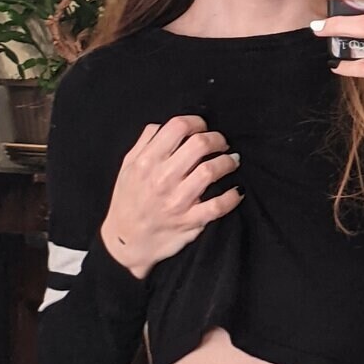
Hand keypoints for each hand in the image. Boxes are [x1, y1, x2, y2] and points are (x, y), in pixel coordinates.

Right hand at [101, 115, 243, 278]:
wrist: (125, 241)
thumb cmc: (128, 200)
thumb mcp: (128, 166)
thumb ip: (145, 142)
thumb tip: (164, 125)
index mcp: (147, 161)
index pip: (178, 127)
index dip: (197, 122)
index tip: (203, 127)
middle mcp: (162, 179)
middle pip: (200, 144)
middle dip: (218, 139)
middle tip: (222, 143)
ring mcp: (177, 201)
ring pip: (211, 170)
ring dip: (228, 162)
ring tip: (232, 161)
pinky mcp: (190, 221)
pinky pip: (218, 205)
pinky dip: (233, 196)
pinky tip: (237, 190)